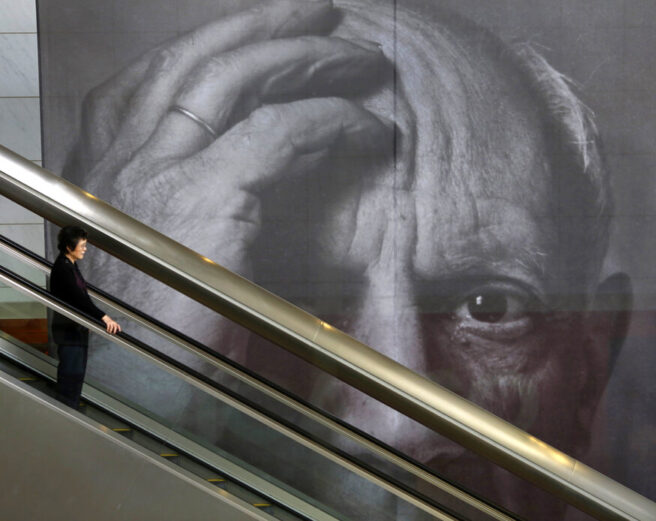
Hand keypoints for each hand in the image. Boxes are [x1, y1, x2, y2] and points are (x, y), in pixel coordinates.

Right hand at [64, 0, 391, 345]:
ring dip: (305, 59)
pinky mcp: (202, 199)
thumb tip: (244, 174)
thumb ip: (183, 202)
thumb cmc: (155, 332)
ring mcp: (156, 173)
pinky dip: (330, 123)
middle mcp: (121, 158)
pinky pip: (279, 135)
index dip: (214, 44)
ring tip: (359, 58)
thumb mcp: (156, 251)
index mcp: (106, 170)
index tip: (260, 31)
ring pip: (233, 81)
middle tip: (321, 14)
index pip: (154, 80)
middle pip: (196, 62)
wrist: (135, 393)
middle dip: (264, 28)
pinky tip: (366, 128)